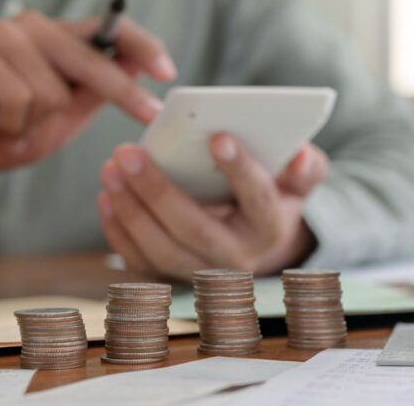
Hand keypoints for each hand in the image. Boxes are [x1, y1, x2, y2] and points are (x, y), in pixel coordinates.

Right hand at [0, 10, 175, 194]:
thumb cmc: (14, 132)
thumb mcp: (68, 114)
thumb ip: (97, 91)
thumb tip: (137, 66)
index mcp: (55, 37)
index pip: (106, 30)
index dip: (142, 46)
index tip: (168, 71)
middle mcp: (28, 27)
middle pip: (91, 59)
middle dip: (122, 93)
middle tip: (149, 114)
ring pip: (52, 91)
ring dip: (36, 122)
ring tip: (15, 124)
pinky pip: (18, 99)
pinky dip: (11, 124)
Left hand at [97, 134, 328, 279]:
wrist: (252, 239)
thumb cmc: (272, 196)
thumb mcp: (297, 182)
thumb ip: (306, 167)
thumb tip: (302, 154)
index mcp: (271, 229)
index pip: (259, 200)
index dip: (241, 170)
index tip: (218, 136)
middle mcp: (237, 259)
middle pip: (195, 229)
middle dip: (158, 191)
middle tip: (128, 152)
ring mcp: (202, 273)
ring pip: (161, 250)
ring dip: (130, 210)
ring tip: (110, 169)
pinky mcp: (172, 276)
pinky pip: (140, 261)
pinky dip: (118, 230)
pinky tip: (107, 196)